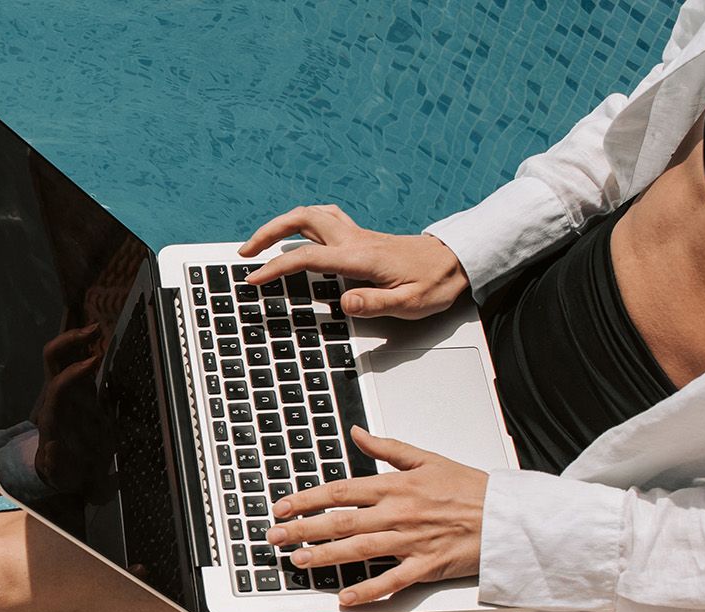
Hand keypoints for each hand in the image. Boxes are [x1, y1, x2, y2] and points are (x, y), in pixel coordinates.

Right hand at [236, 205, 470, 319]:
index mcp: (361, 258)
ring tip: (261, 241)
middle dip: (268, 232)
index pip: (308, 257)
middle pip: (302, 220)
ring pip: (312, 214)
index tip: (254, 278)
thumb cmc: (436, 283)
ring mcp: (357, 234)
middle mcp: (355, 240)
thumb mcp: (412, 303)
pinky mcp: (361, 236)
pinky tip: (296, 234)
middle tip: (246, 252)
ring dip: (282, 222)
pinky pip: (324, 218)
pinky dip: (303, 221)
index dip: (277, 267)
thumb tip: (343, 303)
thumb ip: (376, 303)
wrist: (458, 260)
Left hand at [267, 427, 486, 605]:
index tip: (282, 506)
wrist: (507, 515)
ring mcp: (410, 541)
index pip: (340, 491)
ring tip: (298, 561)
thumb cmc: (469, 488)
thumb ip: (387, 448)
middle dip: (302, 530)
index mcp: (395, 486)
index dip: (306, 499)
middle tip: (274, 537)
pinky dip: (367, 591)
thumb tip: (356, 433)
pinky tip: (344, 598)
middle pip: (340, 522)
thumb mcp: (426, 458)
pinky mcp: (426, 566)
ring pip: (358, 550)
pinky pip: (391, 581)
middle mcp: (397, 513)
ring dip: (324, 557)